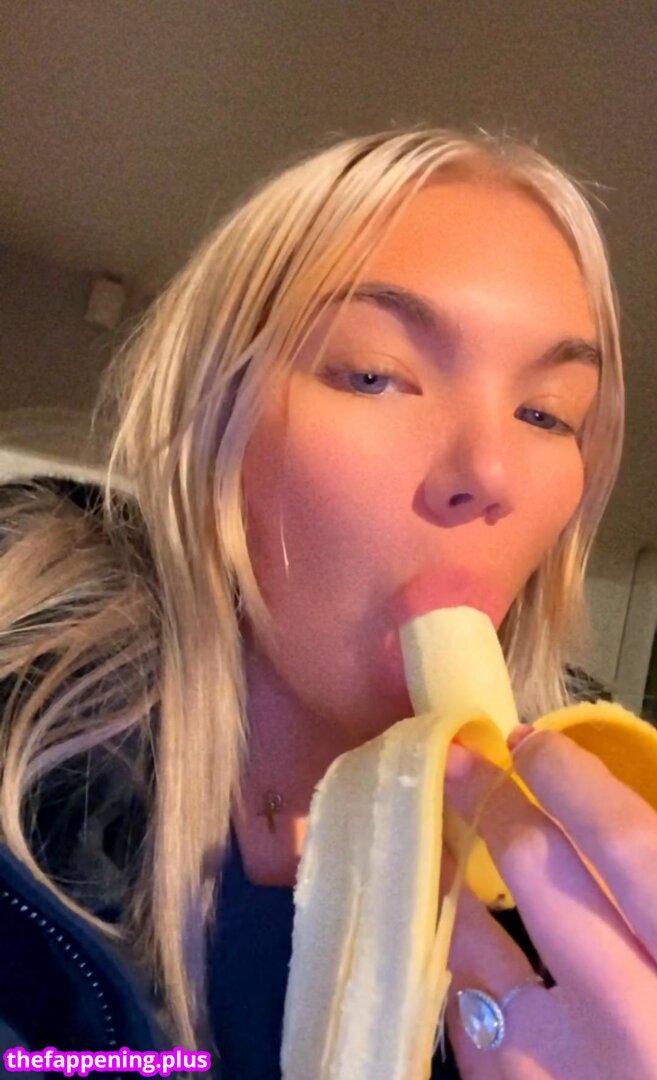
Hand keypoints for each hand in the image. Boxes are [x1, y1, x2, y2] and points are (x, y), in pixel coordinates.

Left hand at [441, 729, 656, 1078]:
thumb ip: (656, 890)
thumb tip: (609, 822)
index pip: (628, 844)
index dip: (569, 779)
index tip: (533, 744)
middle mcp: (637, 1020)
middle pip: (536, 871)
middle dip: (490, 800)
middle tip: (461, 762)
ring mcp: (565, 1072)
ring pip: (474, 936)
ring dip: (452, 872)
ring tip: (444, 834)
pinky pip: (463, 1011)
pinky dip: (456, 961)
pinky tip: (458, 936)